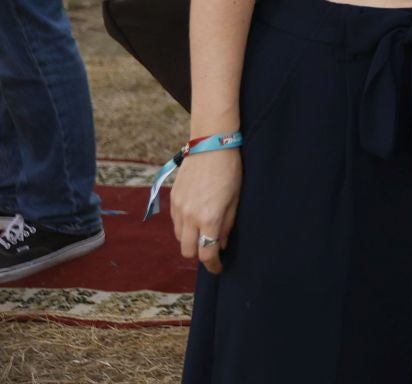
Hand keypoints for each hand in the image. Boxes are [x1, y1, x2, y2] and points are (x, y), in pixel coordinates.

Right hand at [170, 150, 241, 273]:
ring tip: (204, 231)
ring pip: (178, 238)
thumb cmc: (230, 171)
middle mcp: (189, 217)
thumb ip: (228, 225)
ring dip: (190, 240)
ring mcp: (178, 208)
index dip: (213, 265)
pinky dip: (183, 227)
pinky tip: (195, 218)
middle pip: (187, 251)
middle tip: (211, 250)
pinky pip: (174, 223)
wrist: (211, 145)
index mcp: (209, 218)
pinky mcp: (172, 199)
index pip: (206, 253)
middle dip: (199, 255)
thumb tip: (221, 244)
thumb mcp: (235, 199)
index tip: (218, 268)